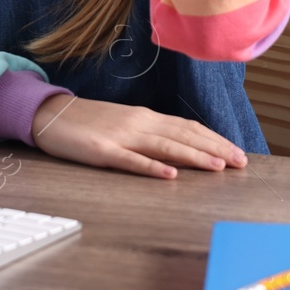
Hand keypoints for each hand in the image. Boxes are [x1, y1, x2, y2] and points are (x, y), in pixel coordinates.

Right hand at [30, 93, 246, 177]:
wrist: (49, 114)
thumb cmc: (87, 122)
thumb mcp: (123, 124)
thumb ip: (149, 134)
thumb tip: (178, 148)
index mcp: (145, 117)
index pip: (188, 127)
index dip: (214, 139)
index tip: (236, 153)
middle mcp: (139, 123)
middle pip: (184, 135)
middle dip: (215, 149)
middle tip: (240, 163)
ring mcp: (121, 136)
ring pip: (165, 146)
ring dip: (193, 156)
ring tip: (217, 167)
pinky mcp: (102, 151)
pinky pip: (131, 160)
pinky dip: (152, 168)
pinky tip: (169, 175)